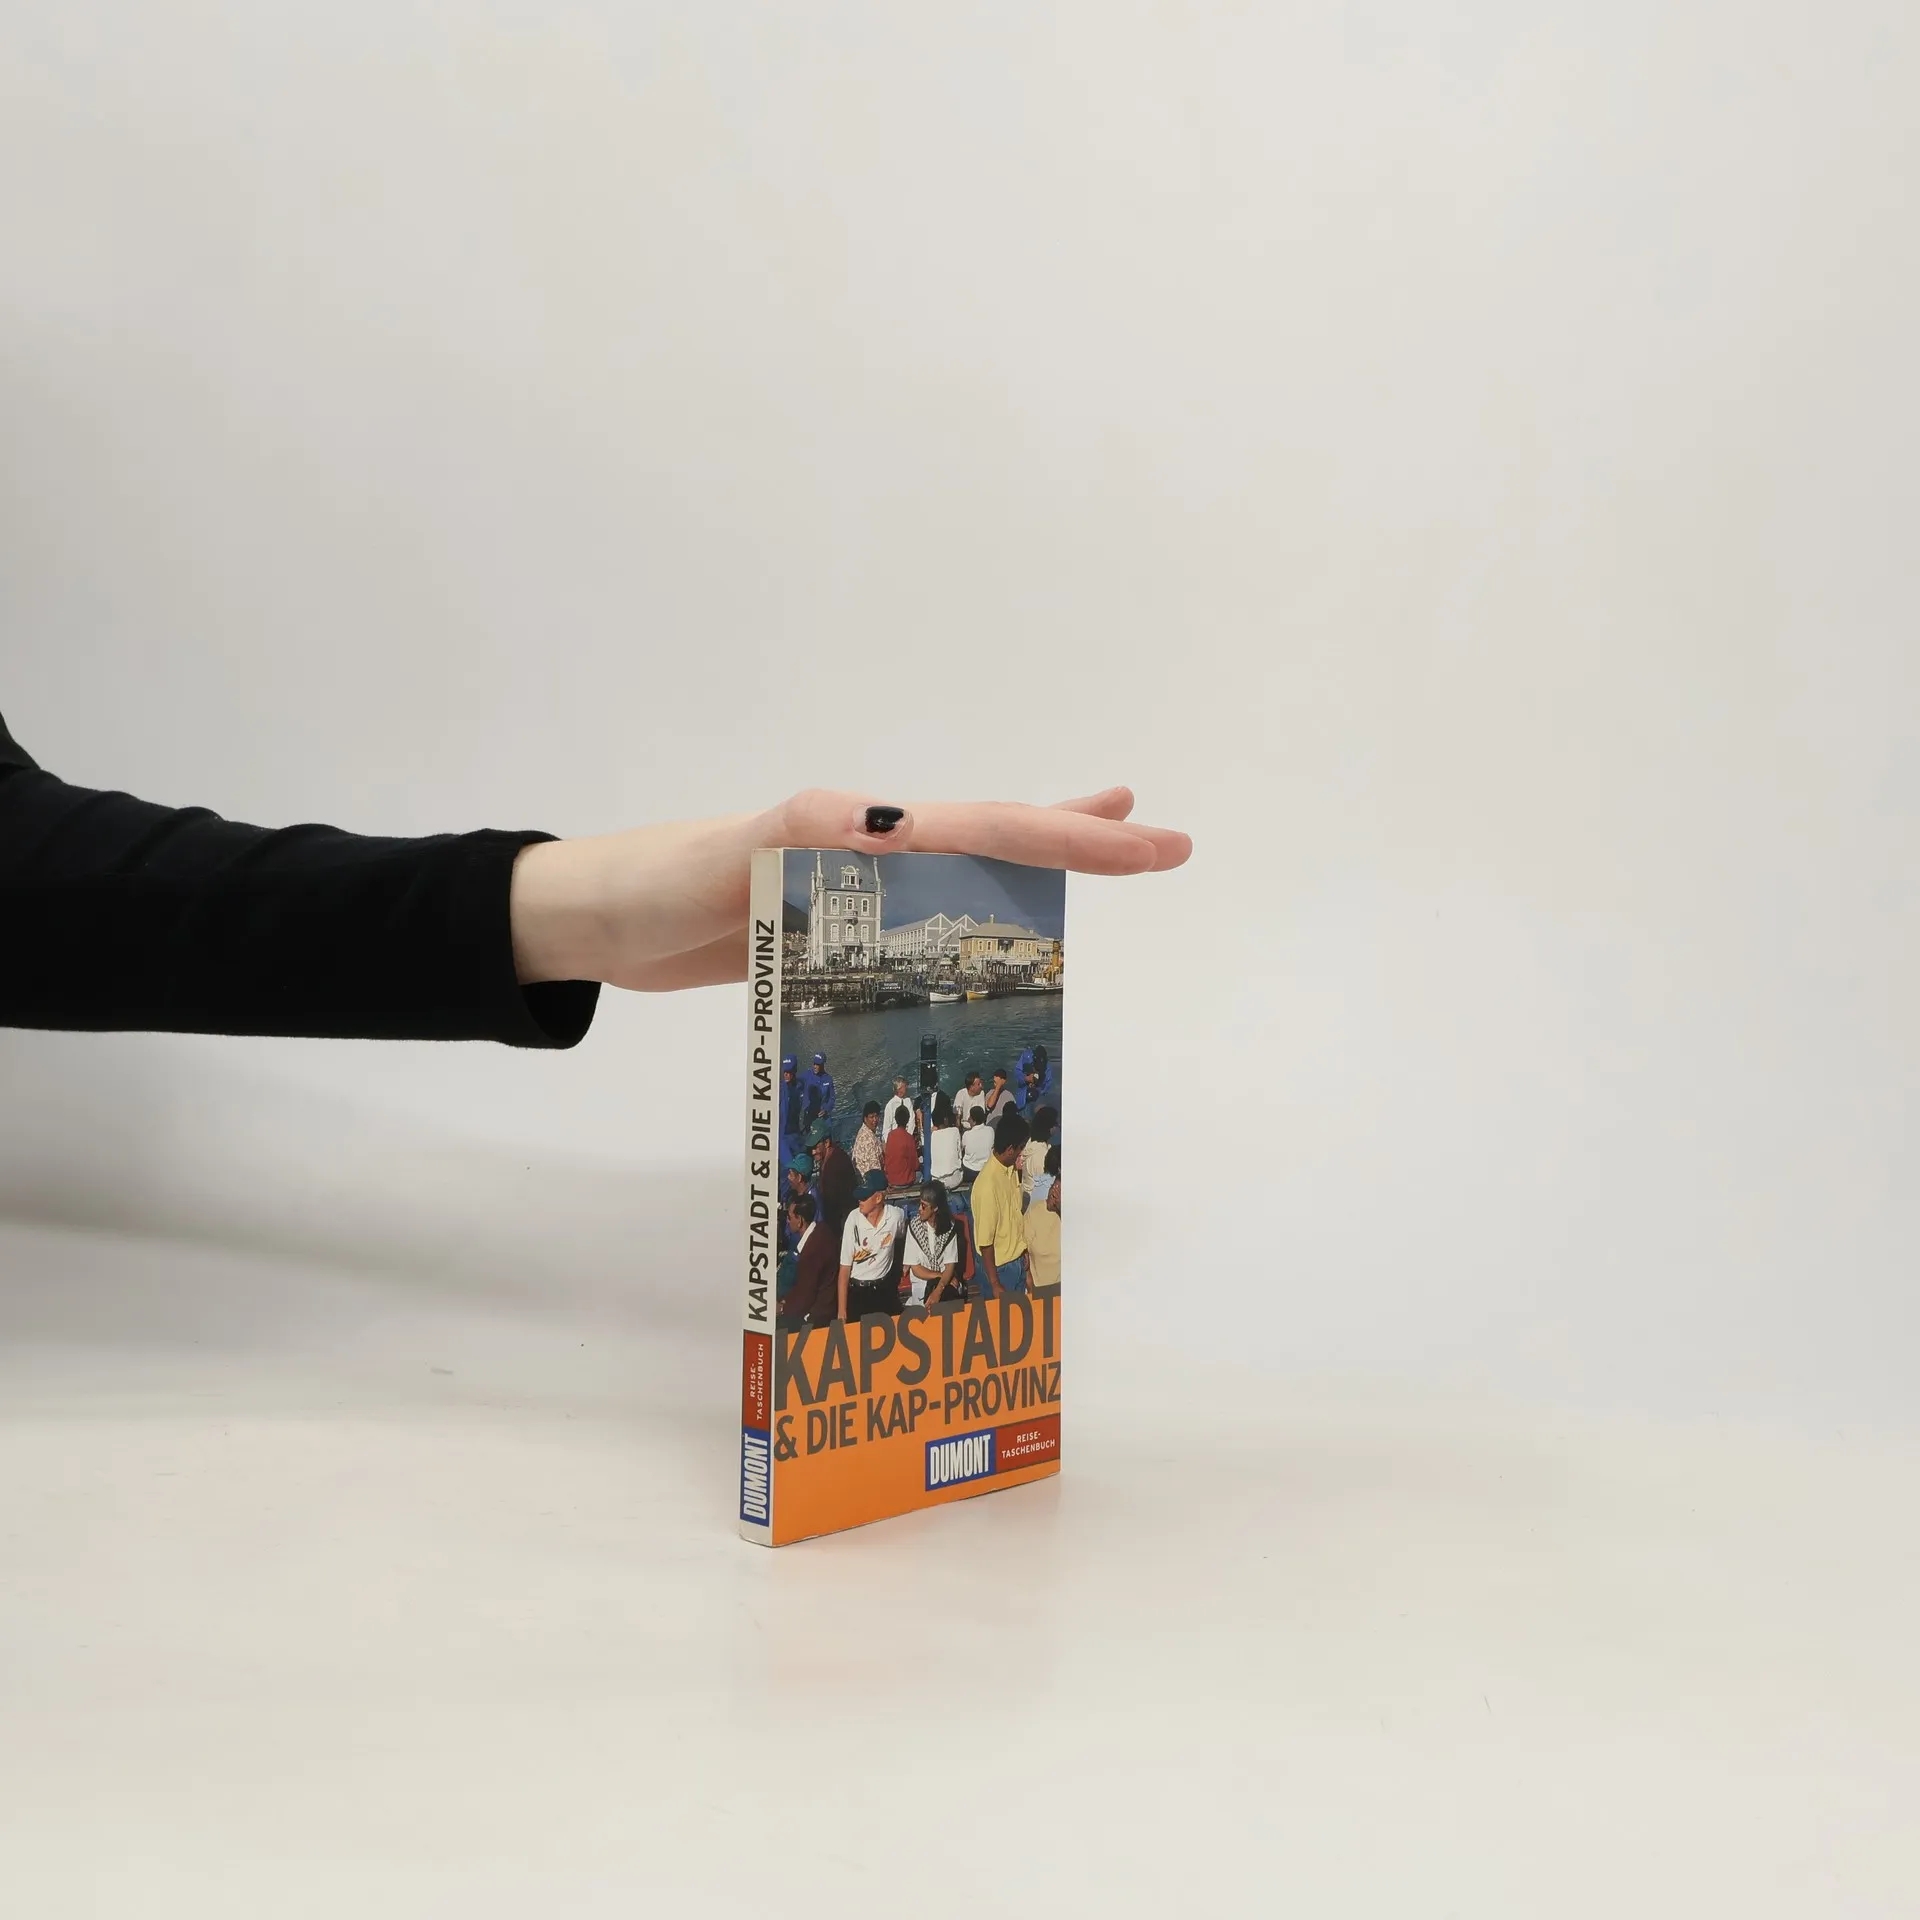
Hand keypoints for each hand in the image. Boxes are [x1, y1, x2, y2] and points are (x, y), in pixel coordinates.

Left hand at [508, 787, 1189, 990]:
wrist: (595, 917)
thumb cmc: (650, 885)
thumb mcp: (719, 861)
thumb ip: (799, 834)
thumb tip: (896, 821)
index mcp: (857, 828)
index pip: (982, 828)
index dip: (1068, 836)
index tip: (1145, 841)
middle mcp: (869, 848)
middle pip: (995, 836)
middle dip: (1081, 840)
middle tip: (1167, 844)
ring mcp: (856, 885)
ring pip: (970, 868)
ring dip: (1040, 855)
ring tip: (1111, 837)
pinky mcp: (836, 923)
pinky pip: (927, 917)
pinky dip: (975, 912)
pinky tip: (996, 924)